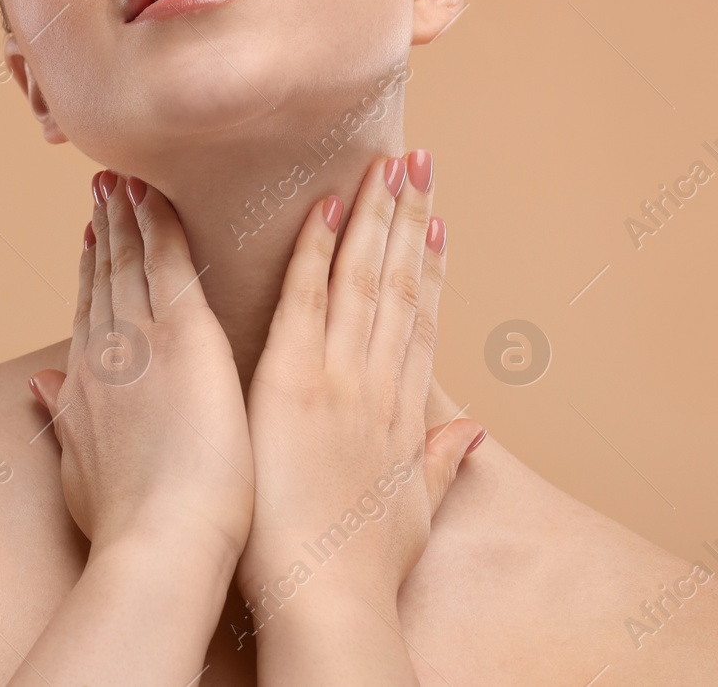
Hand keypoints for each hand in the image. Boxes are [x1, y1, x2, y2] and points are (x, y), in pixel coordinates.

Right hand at [29, 170, 253, 564]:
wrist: (158, 543)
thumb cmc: (129, 529)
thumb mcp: (81, 472)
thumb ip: (63, 421)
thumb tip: (41, 387)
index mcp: (85, 387)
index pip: (88, 315)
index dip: (88, 274)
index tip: (91, 239)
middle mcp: (104, 353)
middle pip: (102, 279)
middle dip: (104, 233)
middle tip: (103, 189)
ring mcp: (140, 339)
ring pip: (129, 260)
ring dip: (125, 216)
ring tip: (122, 178)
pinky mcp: (183, 334)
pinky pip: (167, 260)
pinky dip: (158, 222)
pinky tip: (153, 192)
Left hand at [236, 152, 483, 619]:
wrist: (327, 600)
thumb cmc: (359, 570)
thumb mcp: (413, 513)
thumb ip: (441, 464)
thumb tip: (472, 433)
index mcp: (399, 413)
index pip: (417, 321)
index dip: (429, 266)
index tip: (437, 221)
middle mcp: (376, 383)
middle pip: (398, 285)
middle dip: (408, 220)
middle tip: (418, 162)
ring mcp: (337, 377)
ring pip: (361, 279)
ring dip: (375, 217)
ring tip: (390, 162)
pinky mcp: (291, 380)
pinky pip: (304, 299)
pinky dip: (315, 250)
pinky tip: (324, 206)